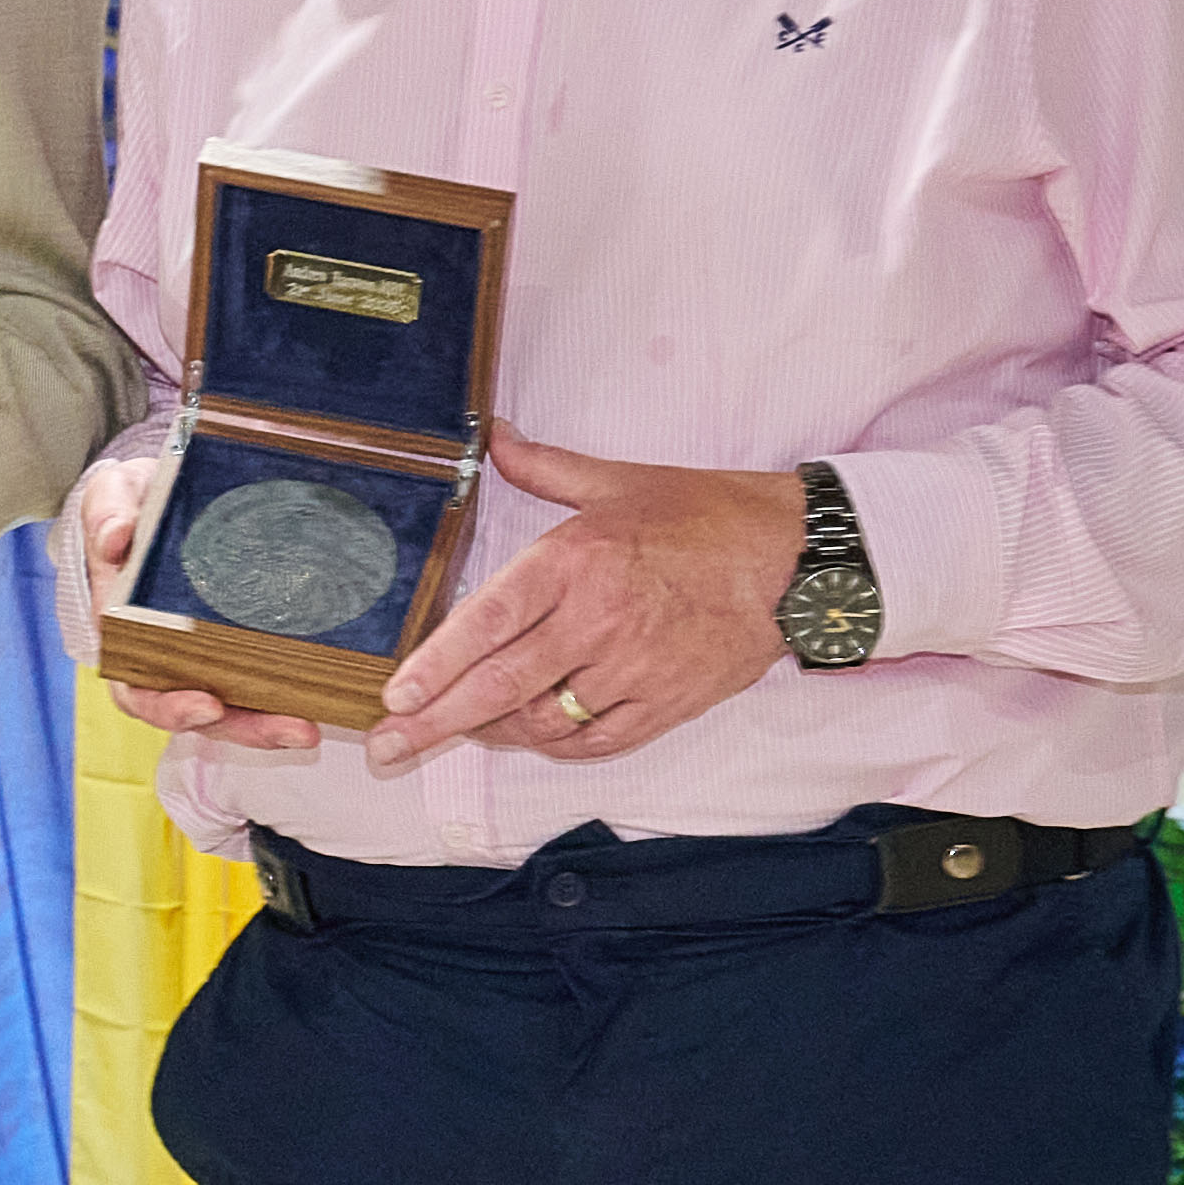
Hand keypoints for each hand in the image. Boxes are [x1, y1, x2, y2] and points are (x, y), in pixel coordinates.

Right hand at [70, 451, 322, 755]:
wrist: (165, 490)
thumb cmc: (133, 499)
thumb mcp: (112, 492)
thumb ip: (107, 513)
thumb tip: (114, 541)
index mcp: (124, 633)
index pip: (139, 690)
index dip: (170, 707)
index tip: (209, 706)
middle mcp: (164, 655)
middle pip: (199, 713)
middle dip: (245, 728)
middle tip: (296, 730)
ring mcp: (205, 652)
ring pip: (236, 706)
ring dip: (271, 724)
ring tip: (312, 727)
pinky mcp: (241, 640)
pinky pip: (265, 677)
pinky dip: (291, 691)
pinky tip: (327, 695)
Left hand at [368, 428, 803, 771]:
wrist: (797, 557)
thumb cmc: (704, 515)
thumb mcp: (617, 481)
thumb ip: (543, 467)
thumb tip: (492, 437)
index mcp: (576, 562)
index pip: (488, 622)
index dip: (436, 664)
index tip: (395, 693)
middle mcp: (599, 620)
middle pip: (500, 687)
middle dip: (434, 723)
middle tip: (387, 747)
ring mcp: (635, 667)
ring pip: (543, 721)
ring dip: (493, 732)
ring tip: (455, 731)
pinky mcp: (668, 701)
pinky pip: (595, 741)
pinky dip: (554, 745)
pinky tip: (527, 738)